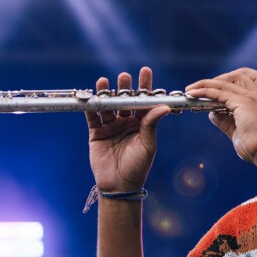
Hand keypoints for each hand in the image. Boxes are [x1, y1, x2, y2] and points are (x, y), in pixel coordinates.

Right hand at [86, 67, 170, 191]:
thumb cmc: (138, 166)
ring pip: (107, 106)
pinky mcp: (96, 133)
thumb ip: (151, 123)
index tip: (145, 70)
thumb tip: (164, 106)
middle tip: (124, 76)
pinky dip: (91, 107)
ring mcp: (110, 127)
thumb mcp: (147, 143)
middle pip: (124, 100)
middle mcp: (126, 122)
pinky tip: (91, 97)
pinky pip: (92, 117)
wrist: (119, 185)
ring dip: (106, 94)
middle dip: (124, 87)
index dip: (144, 86)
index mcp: (141, 123)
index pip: (143, 101)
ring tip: (104, 82)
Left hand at [185, 68, 256, 162]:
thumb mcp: (237, 130)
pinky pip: (217, 92)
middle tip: (203, 87)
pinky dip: (203, 92)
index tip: (221, 84)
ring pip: (223, 83)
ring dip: (204, 84)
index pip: (252, 78)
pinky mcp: (241, 102)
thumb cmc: (256, 146)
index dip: (235, 77)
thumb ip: (225, 120)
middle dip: (219, 79)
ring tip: (190, 89)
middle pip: (238, 74)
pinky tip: (194, 94)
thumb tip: (212, 114)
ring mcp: (250, 97)